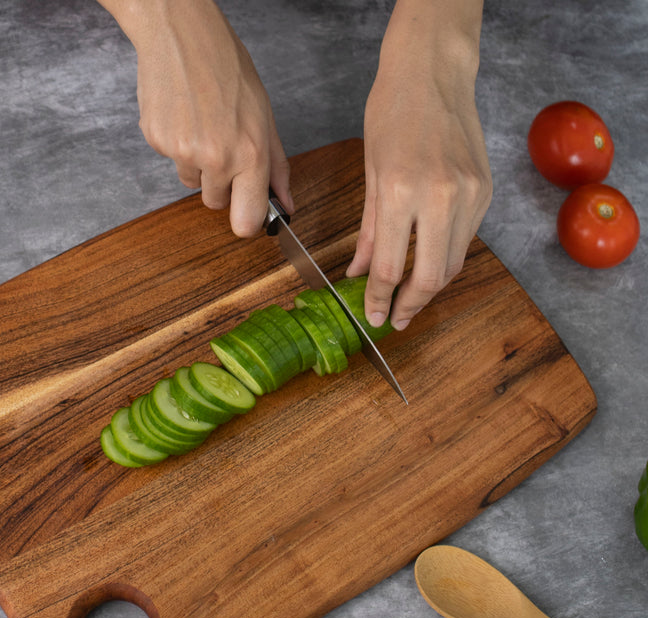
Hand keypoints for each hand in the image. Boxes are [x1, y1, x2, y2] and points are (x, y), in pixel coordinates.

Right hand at [100, 0, 292, 236]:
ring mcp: (184, 153)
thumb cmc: (227, 69)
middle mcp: (217, 159)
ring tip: (202, 124)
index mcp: (250, 155)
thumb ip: (276, 167)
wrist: (182, 34)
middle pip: (215, 204)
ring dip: (197, 163)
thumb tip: (285, 204)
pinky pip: (171, 161)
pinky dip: (177, 144)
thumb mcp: (264, 117)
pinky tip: (184, 116)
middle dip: (220, 185)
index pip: (246, 222)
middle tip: (222, 145)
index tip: (246, 212)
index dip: (246, 221)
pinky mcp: (158, 143)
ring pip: (192, 182)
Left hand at [346, 0, 491, 330]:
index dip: (379, 300)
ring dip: (431, 287)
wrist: (434, 72)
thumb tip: (358, 273)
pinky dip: (446, 258)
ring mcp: (470, 195)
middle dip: (410, 306)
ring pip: (453, 264)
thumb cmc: (392, 112)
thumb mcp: (370, 174)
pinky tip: (428, 261)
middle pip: (430, 278)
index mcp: (402, 192)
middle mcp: (441, 197)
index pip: (389, 268)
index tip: (374, 316)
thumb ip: (366, 232)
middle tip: (396, 318)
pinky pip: (465, 240)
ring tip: (410, 297)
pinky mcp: (486, 191)